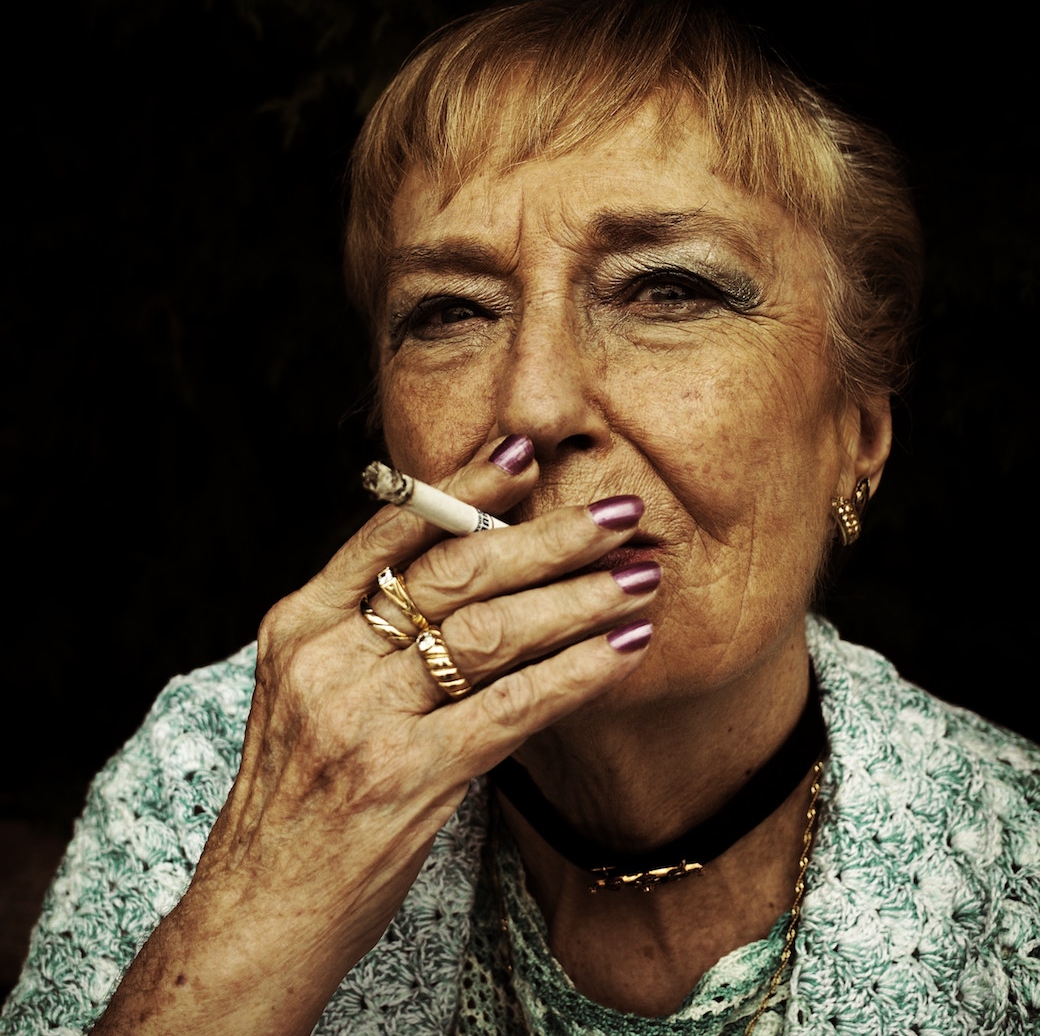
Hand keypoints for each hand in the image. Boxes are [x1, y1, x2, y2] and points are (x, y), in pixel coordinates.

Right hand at [92, 436, 657, 1034]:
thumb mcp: (306, 691)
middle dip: (546, 536)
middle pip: (455, 572)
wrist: (259, 907)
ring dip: (577, 600)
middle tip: (617, 514)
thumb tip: (466, 570)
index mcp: (298, 625)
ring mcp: (363, 718)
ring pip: (490, 632)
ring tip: (638, 578)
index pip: (389, 531)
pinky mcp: (406, 778)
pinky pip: (509, 708)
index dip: (463, 488)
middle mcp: (327, 659)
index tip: (524, 453)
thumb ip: (366, 630)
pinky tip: (623, 649)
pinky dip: (575, 673)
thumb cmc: (295, 796)